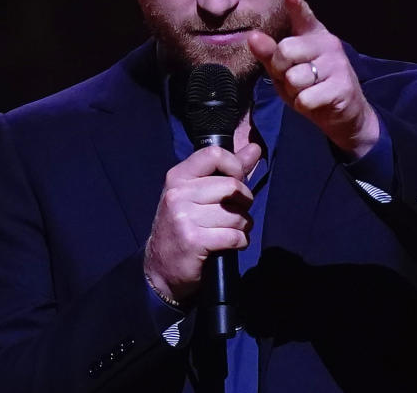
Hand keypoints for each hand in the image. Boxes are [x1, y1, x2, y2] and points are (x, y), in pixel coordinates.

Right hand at [144, 143, 261, 304]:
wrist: (161, 268)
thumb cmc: (184, 225)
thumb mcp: (198, 194)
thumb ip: (228, 170)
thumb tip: (255, 148)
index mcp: (178, 176)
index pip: (214, 154)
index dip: (235, 166)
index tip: (237, 181)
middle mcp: (177, 194)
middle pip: (232, 186)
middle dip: (244, 202)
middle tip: (238, 212)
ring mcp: (183, 217)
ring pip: (236, 215)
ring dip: (243, 226)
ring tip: (232, 230)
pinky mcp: (193, 240)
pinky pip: (234, 236)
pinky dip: (240, 242)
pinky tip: (231, 244)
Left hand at [248, 0, 379, 158]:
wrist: (342, 115)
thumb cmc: (310, 86)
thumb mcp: (284, 70)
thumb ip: (269, 54)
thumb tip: (252, 36)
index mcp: (313, 34)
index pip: (303, 16)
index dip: (296, 6)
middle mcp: (328, 43)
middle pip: (286, 50)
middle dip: (281, 70)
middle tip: (294, 79)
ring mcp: (338, 64)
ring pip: (295, 78)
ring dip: (295, 92)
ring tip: (308, 91)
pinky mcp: (343, 87)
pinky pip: (306, 98)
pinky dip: (305, 105)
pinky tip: (317, 101)